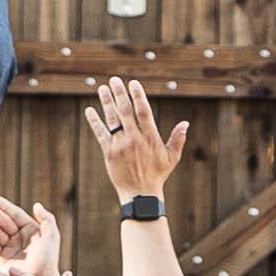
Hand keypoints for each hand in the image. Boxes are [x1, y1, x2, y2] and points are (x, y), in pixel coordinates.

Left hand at [86, 78, 187, 201]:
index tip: (133, 83)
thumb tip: (185, 123)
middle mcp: (135, 139)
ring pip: (112, 120)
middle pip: (125, 111)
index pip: (143, 112)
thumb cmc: (157, 175)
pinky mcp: (109, 153)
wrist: (140, 195)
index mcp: (150, 138)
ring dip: (107, 103)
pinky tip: (90, 110)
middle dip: (120, 94)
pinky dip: (95, 122)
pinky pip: (101, 134)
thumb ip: (177, 139)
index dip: (138, 96)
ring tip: (102, 89)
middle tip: (114, 80)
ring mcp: (121, 146)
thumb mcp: (171, 158)